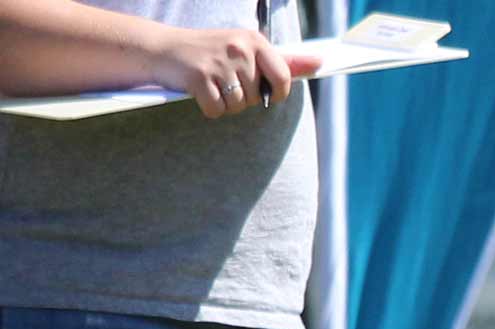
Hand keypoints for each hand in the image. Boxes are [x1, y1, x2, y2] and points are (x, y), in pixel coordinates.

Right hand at [144, 26, 313, 117]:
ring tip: (212, 85)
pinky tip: (200, 92)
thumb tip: (320, 62)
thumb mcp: (246, 49)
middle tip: (224, 81)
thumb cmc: (211, 52)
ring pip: (238, 106)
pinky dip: (209, 108)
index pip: (283, 77)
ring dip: (226, 104)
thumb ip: (283, 60)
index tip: (265, 94)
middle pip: (257, 97)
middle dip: (243, 97)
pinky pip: (217, 110)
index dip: (277, 93)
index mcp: (254, 40)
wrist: (161, 48)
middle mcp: (238, 49)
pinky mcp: (198, 78)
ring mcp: (218, 63)